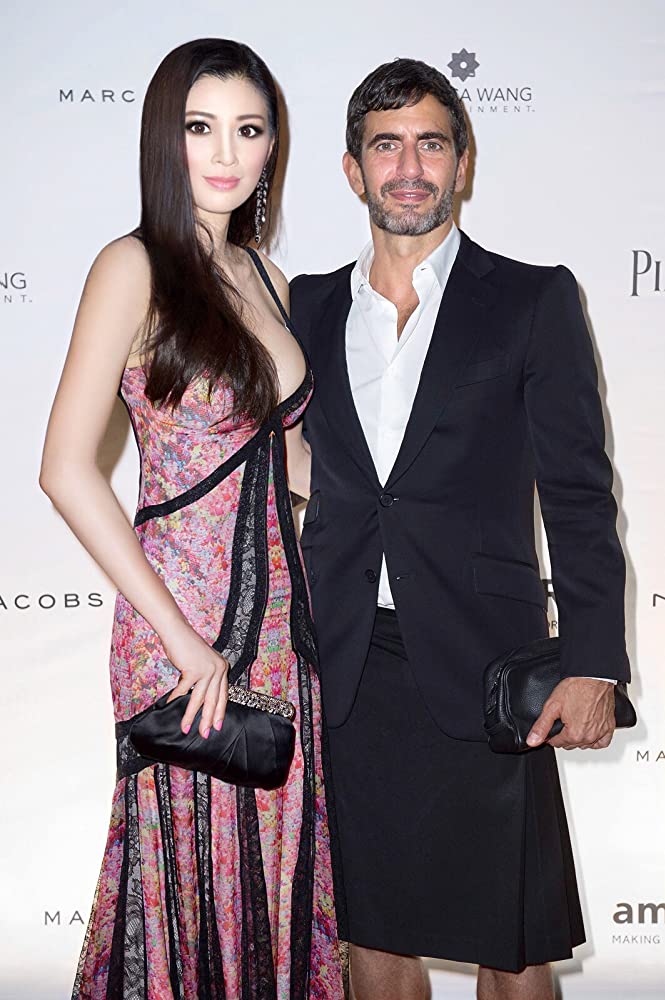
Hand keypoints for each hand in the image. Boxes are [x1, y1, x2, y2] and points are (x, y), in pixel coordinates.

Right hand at [161, 622, 228, 738]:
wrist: (177, 631)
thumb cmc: (187, 646)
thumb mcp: (202, 663)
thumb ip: (205, 679)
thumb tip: (199, 701)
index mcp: (223, 668)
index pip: (223, 695)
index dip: (220, 711)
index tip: (218, 725)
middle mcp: (218, 669)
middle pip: (214, 700)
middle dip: (209, 719)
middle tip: (205, 734)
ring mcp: (207, 670)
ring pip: (199, 699)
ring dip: (192, 716)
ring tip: (186, 728)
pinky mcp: (194, 670)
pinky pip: (183, 691)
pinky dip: (176, 700)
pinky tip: (171, 707)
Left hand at [526, 677, 615, 749]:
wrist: (593, 676)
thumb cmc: (575, 687)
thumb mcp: (552, 706)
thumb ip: (541, 726)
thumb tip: (532, 741)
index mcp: (574, 734)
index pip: (556, 743)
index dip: (551, 734)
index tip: (552, 724)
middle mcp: (589, 737)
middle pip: (570, 744)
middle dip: (564, 735)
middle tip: (563, 720)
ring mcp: (600, 732)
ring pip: (585, 744)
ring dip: (578, 737)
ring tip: (574, 722)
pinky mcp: (609, 727)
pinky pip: (602, 742)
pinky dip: (596, 740)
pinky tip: (589, 731)